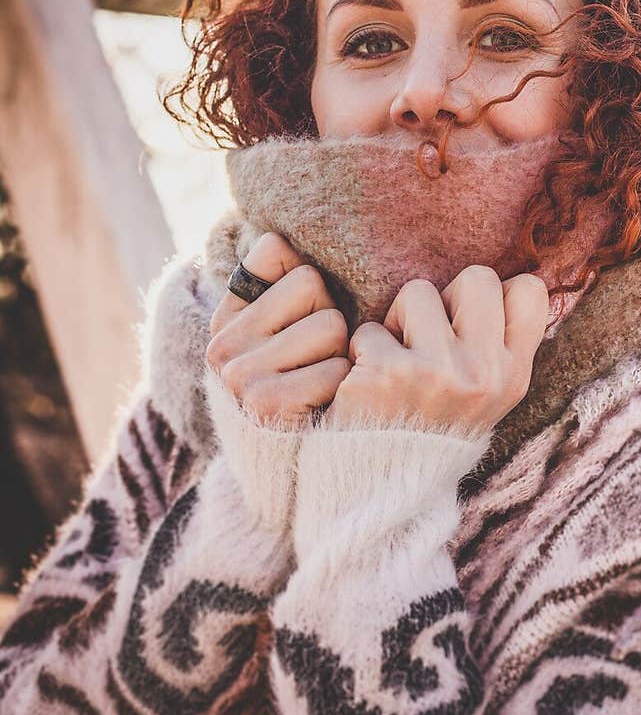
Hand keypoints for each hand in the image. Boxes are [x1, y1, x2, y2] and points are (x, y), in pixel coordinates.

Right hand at [205, 232, 352, 424]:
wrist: (292, 478)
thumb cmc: (306, 393)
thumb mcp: (283, 336)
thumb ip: (282, 286)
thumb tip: (286, 236)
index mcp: (226, 319)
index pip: (277, 251)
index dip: (308, 284)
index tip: (301, 321)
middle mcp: (222, 346)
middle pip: (311, 283)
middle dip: (331, 320)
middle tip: (318, 362)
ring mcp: (240, 377)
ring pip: (330, 324)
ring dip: (342, 356)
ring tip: (323, 386)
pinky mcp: (268, 407)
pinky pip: (338, 369)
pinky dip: (344, 390)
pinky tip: (326, 409)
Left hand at [324, 265, 549, 434]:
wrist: (382, 491)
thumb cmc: (430, 431)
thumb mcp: (484, 397)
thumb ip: (494, 346)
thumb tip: (498, 282)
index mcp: (513, 377)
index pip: (530, 291)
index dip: (495, 296)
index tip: (468, 323)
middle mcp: (483, 373)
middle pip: (478, 277)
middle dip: (445, 299)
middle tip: (428, 337)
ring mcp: (437, 372)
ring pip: (418, 292)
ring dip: (397, 322)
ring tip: (396, 362)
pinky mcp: (387, 373)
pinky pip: (370, 328)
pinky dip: (361, 351)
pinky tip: (367, 383)